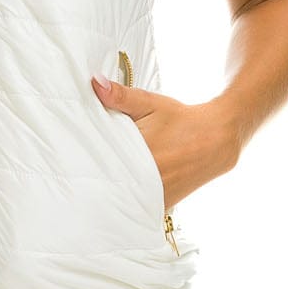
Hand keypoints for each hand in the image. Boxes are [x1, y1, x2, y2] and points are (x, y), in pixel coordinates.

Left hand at [90, 74, 238, 208]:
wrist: (215, 140)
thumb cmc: (180, 120)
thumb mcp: (150, 103)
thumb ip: (120, 96)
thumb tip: (95, 83)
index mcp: (140, 157)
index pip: (101, 163)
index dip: (85, 160)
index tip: (72, 157)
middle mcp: (148, 182)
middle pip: (110, 183)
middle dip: (96, 176)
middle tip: (78, 169)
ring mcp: (156, 197)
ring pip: (123, 197)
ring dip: (112, 189)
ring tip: (97, 179)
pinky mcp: (162, 205)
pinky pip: (137, 204)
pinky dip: (128, 197)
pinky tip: (120, 188)